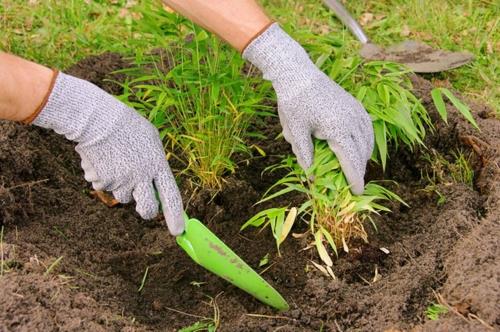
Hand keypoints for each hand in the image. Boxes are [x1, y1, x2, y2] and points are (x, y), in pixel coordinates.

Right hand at [32, 72, 184, 234]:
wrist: (97, 119)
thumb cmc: (128, 127)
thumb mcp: (151, 141)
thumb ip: (156, 163)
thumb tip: (157, 184)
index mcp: (157, 165)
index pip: (171, 196)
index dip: (175, 216)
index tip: (178, 231)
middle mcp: (141, 176)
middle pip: (147, 209)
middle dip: (147, 211)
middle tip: (145, 206)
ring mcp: (120, 181)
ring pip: (124, 197)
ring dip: (122, 187)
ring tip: (118, 163)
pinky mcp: (102, 181)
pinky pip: (106, 187)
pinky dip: (105, 178)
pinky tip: (104, 160)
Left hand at [243, 24, 372, 193]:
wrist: (297, 73)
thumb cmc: (293, 103)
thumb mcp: (295, 132)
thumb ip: (304, 154)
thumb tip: (310, 177)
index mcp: (337, 129)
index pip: (351, 160)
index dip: (355, 178)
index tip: (357, 193)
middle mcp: (352, 120)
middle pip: (362, 152)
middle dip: (359, 169)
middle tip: (353, 184)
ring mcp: (355, 110)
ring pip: (367, 139)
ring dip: (364, 155)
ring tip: (356, 167)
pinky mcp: (355, 104)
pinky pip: (367, 126)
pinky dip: (366, 139)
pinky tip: (359, 146)